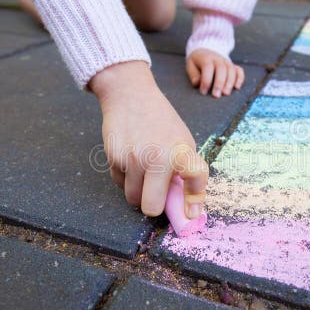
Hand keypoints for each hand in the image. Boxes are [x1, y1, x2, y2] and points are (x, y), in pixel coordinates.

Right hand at [90, 61, 207, 218]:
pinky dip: (125, 179)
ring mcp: (134, 159)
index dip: (193, 201)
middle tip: (156, 194)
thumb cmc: (162, 122)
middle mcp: (158, 157)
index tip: (190, 213)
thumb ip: (186, 172)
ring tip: (143, 172)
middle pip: (152, 207)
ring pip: (133, 198)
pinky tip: (130, 160)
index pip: (195, 180)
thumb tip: (189, 208)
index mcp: (181, 151)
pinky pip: (120, 183)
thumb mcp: (182, 141)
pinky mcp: (114, 158)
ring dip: (138, 191)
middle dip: (153, 206)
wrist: (131, 96)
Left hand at [186, 48, 244, 97]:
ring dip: (230, 82)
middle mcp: (218, 59)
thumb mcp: (191, 65)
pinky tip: (237, 87)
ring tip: (226, 93)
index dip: (206, 80)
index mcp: (206, 58)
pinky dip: (240, 78)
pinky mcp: (233, 66)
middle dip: (219, 83)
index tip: (203, 92)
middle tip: (216, 95)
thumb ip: (193, 74)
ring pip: (231, 70)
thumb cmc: (197, 62)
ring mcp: (227, 62)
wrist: (205, 51)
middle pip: (221, 69)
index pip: (208, 67)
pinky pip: (239, 71)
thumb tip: (197, 83)